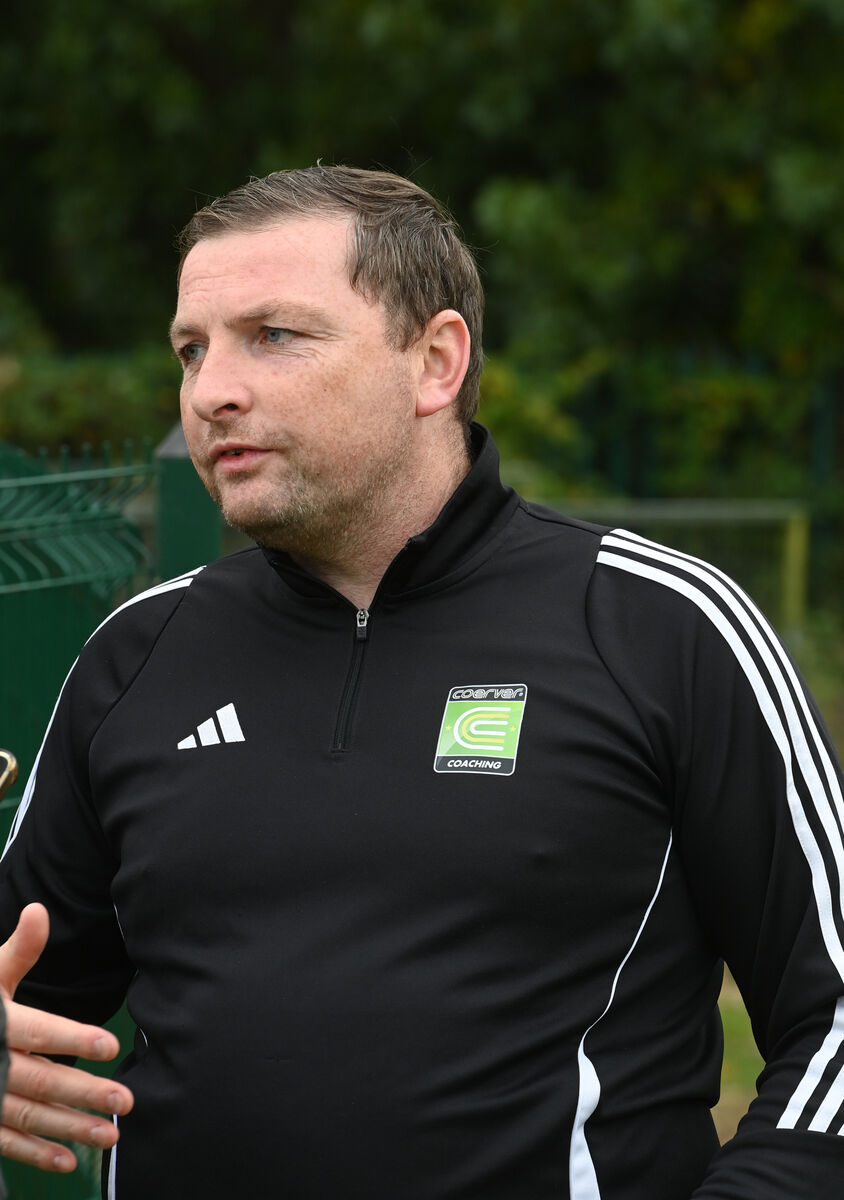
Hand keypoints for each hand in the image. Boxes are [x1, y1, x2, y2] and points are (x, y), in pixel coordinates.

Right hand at [0, 903, 133, 1172]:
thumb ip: (18, 950)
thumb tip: (39, 910)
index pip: (39, 1031)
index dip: (73, 1039)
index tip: (110, 1045)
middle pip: (41, 1080)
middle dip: (84, 1092)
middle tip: (126, 1099)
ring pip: (29, 1116)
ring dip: (70, 1128)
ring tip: (111, 1134)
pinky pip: (5, 1143)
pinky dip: (35, 1154)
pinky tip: (69, 1161)